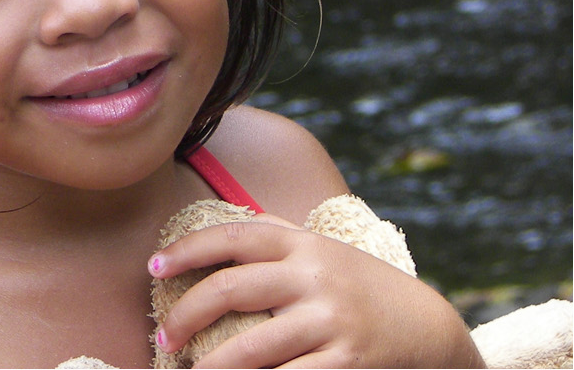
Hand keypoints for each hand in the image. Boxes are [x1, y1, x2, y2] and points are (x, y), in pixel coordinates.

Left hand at [149, 214, 483, 367]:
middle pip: (229, 290)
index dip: (186, 250)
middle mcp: (313, 276)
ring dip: (210, 365)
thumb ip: (274, 235)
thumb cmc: (357, 285)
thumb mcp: (321, 249)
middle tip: (162, 335)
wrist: (428, 328)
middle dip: (185, 315)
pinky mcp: (346, 362)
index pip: (230, 237)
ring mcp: (330, 321)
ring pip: (250, 347)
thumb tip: (210, 226)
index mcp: (301, 244)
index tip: (154, 268)